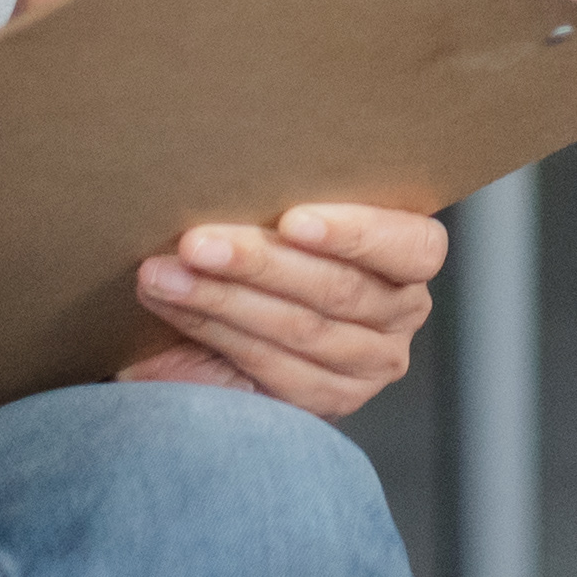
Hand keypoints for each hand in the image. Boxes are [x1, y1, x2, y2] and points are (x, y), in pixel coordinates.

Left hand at [118, 201, 448, 416]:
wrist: (268, 311)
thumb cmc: (287, 242)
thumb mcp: (300, 217)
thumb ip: (284, 207)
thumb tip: (225, 176)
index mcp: (414, 257)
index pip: (414, 248)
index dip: (355, 233)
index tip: (290, 220)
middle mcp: (402, 314)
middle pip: (337, 291)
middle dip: (257, 264)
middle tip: (193, 244)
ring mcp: (369, 364)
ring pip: (299, 331)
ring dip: (221, 301)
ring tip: (161, 277)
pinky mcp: (330, 400)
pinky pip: (271, 369)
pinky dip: (215, 335)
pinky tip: (176, 310)